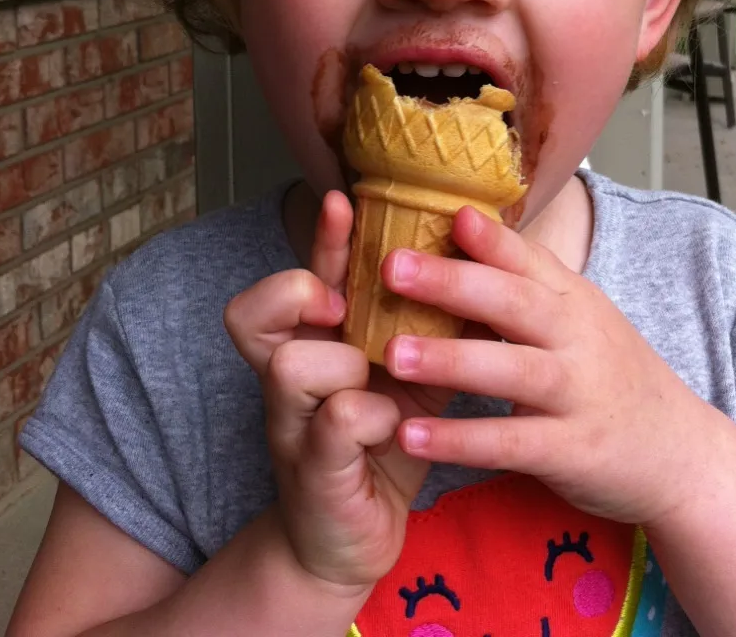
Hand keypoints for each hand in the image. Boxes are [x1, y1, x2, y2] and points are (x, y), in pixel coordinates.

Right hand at [224, 190, 428, 589]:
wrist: (360, 533)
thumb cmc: (386, 437)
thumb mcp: (408, 369)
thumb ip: (424, 319)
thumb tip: (478, 259)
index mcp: (317, 343)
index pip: (304, 276)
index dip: (321, 240)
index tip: (345, 201)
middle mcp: (291, 378)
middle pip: (257, 312)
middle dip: (300, 293)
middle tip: (339, 308)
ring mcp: (294, 425)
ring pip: (293, 365)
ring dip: (344, 364)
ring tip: (378, 380)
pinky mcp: (314, 473)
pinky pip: (334, 424)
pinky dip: (366, 417)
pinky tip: (390, 428)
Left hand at [382, 206, 716, 528]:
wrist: (682, 454)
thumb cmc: (611, 376)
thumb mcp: (580, 318)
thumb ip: (526, 280)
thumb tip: (460, 223)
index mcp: (574, 300)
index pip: (529, 259)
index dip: (489, 237)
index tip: (447, 214)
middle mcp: (578, 338)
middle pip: (516, 302)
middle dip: (452, 282)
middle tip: (391, 266)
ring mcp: (578, 394)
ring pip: (513, 370)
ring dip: (451, 360)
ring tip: (392, 353)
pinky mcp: (573, 451)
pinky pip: (511, 443)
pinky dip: (460, 441)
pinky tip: (411, 436)